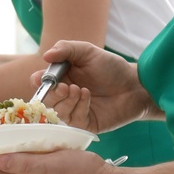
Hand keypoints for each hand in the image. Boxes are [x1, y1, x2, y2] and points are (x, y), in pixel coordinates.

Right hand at [31, 40, 154, 133]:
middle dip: (52, 94)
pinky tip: (88, 97)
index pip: (40, 82)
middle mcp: (64, 96)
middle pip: (45, 100)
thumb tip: (46, 55)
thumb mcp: (88, 52)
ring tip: (80, 90)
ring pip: (57, 112)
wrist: (135, 85)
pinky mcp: (85, 124)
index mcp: (61, 78)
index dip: (38, 82)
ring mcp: (74, 111)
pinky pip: (73, 121)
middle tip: (65, 87)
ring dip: (66, 101)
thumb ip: (66, 49)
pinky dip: (78, 108)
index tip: (41, 79)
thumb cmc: (111, 67)